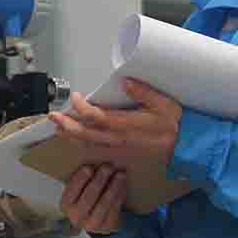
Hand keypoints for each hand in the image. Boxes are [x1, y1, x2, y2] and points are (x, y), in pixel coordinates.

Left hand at [48, 79, 182, 169]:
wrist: (184, 148)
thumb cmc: (174, 125)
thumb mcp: (164, 104)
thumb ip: (144, 93)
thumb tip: (126, 82)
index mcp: (128, 125)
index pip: (99, 117)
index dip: (83, 108)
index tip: (76, 97)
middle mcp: (120, 139)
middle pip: (87, 134)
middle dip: (67, 124)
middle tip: (53, 116)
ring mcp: (119, 149)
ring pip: (89, 145)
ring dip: (71, 137)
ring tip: (58, 128)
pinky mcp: (121, 155)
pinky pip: (97, 153)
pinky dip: (83, 147)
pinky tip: (75, 141)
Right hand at [60, 163, 126, 234]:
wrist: (95, 220)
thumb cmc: (84, 198)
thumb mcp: (77, 190)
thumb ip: (81, 178)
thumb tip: (91, 157)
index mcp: (66, 204)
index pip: (72, 190)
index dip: (80, 179)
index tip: (89, 167)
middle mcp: (76, 216)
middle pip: (89, 197)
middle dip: (99, 180)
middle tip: (108, 167)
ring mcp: (92, 224)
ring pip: (104, 204)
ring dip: (113, 187)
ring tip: (120, 174)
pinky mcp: (107, 227)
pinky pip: (115, 209)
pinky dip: (120, 195)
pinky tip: (123, 185)